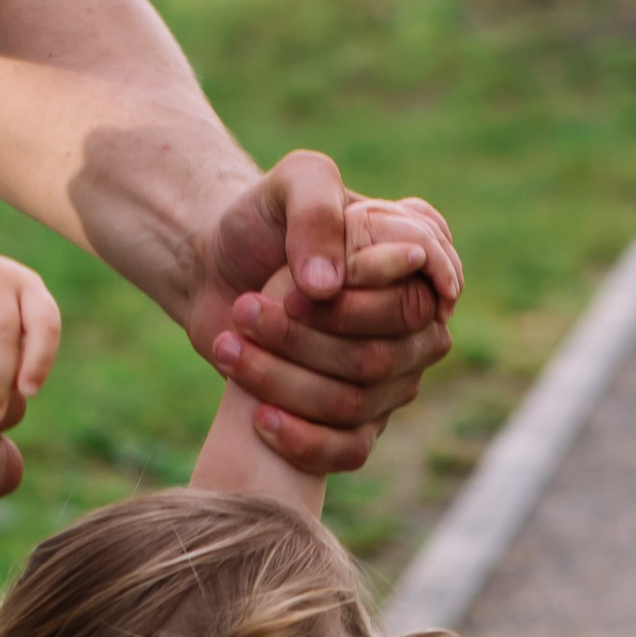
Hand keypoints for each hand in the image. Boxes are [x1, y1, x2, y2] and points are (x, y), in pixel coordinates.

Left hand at [186, 154, 460, 476]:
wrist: (217, 270)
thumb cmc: (260, 221)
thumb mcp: (288, 186)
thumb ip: (316, 213)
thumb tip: (330, 286)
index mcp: (418, 264)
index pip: (413, 301)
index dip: (357, 305)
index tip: (297, 289)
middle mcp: (416, 325)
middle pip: (380, 358)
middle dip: (303, 340)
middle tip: (245, 309)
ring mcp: (393, 378)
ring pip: (355, 403)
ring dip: (282, 380)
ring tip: (228, 346)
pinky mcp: (358, 420)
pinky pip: (349, 451)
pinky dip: (301, 441)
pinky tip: (257, 417)